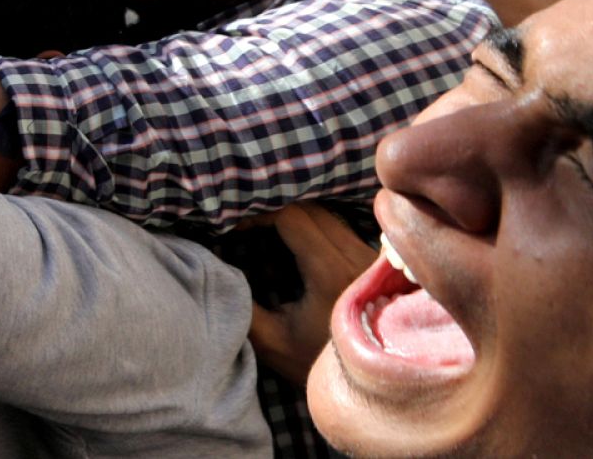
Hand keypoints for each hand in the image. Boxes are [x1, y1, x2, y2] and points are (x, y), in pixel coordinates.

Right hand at [246, 203, 376, 385]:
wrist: (368, 384)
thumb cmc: (314, 363)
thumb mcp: (270, 340)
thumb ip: (242, 304)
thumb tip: (216, 267)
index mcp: (331, 271)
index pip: (292, 217)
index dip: (258, 214)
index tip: (234, 226)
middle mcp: (358, 257)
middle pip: (311, 209)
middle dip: (274, 210)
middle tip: (246, 224)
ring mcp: (372, 257)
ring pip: (328, 215)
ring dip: (295, 216)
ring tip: (266, 230)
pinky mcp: (376, 261)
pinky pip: (341, 228)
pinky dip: (314, 227)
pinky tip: (295, 243)